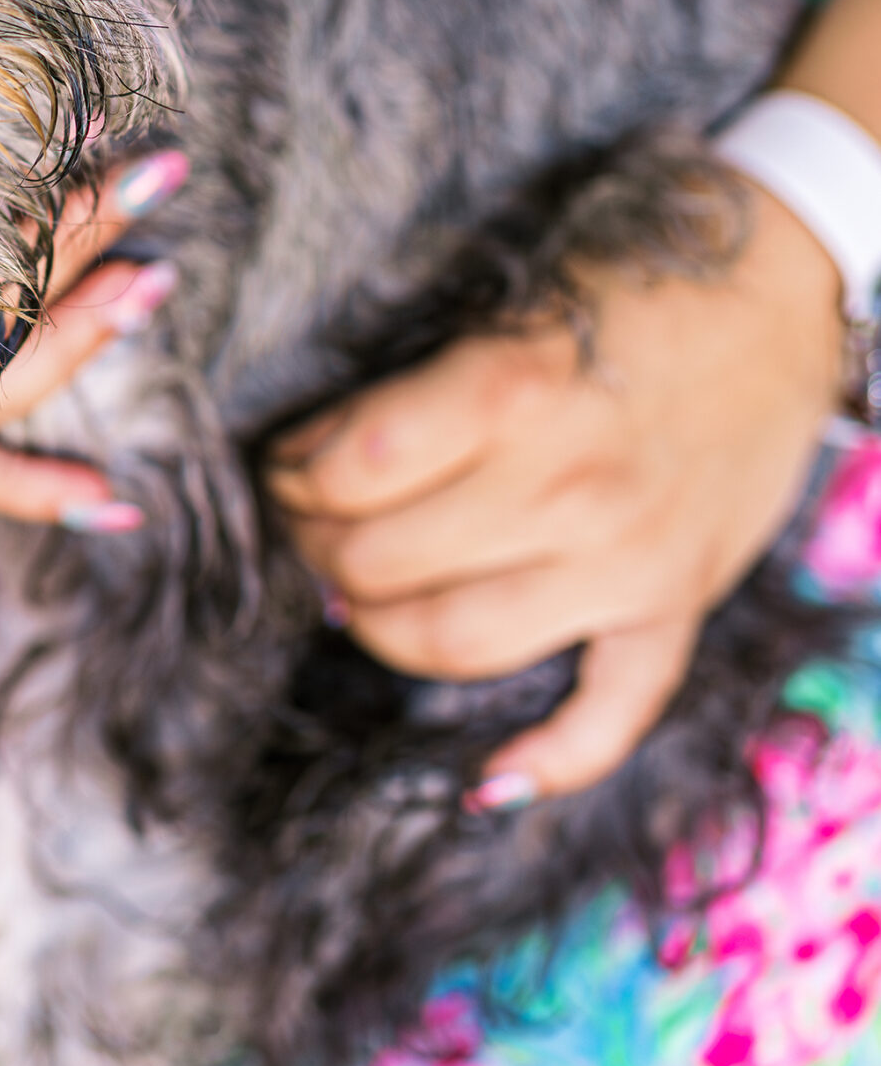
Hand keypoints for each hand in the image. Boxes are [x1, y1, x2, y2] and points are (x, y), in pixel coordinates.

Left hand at [266, 184, 848, 800]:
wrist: (780, 290)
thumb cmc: (624, 284)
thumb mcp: (511, 304)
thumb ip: (421, 386)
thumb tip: (313, 465)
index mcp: (512, 389)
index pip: (349, 470)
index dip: (292, 474)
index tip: (284, 465)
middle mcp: (568, 487)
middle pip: (381, 563)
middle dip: (314, 547)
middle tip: (305, 524)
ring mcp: (626, 561)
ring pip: (453, 644)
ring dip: (378, 627)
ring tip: (357, 591)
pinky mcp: (676, 606)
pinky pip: (608, 713)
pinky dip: (546, 761)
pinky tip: (485, 781)